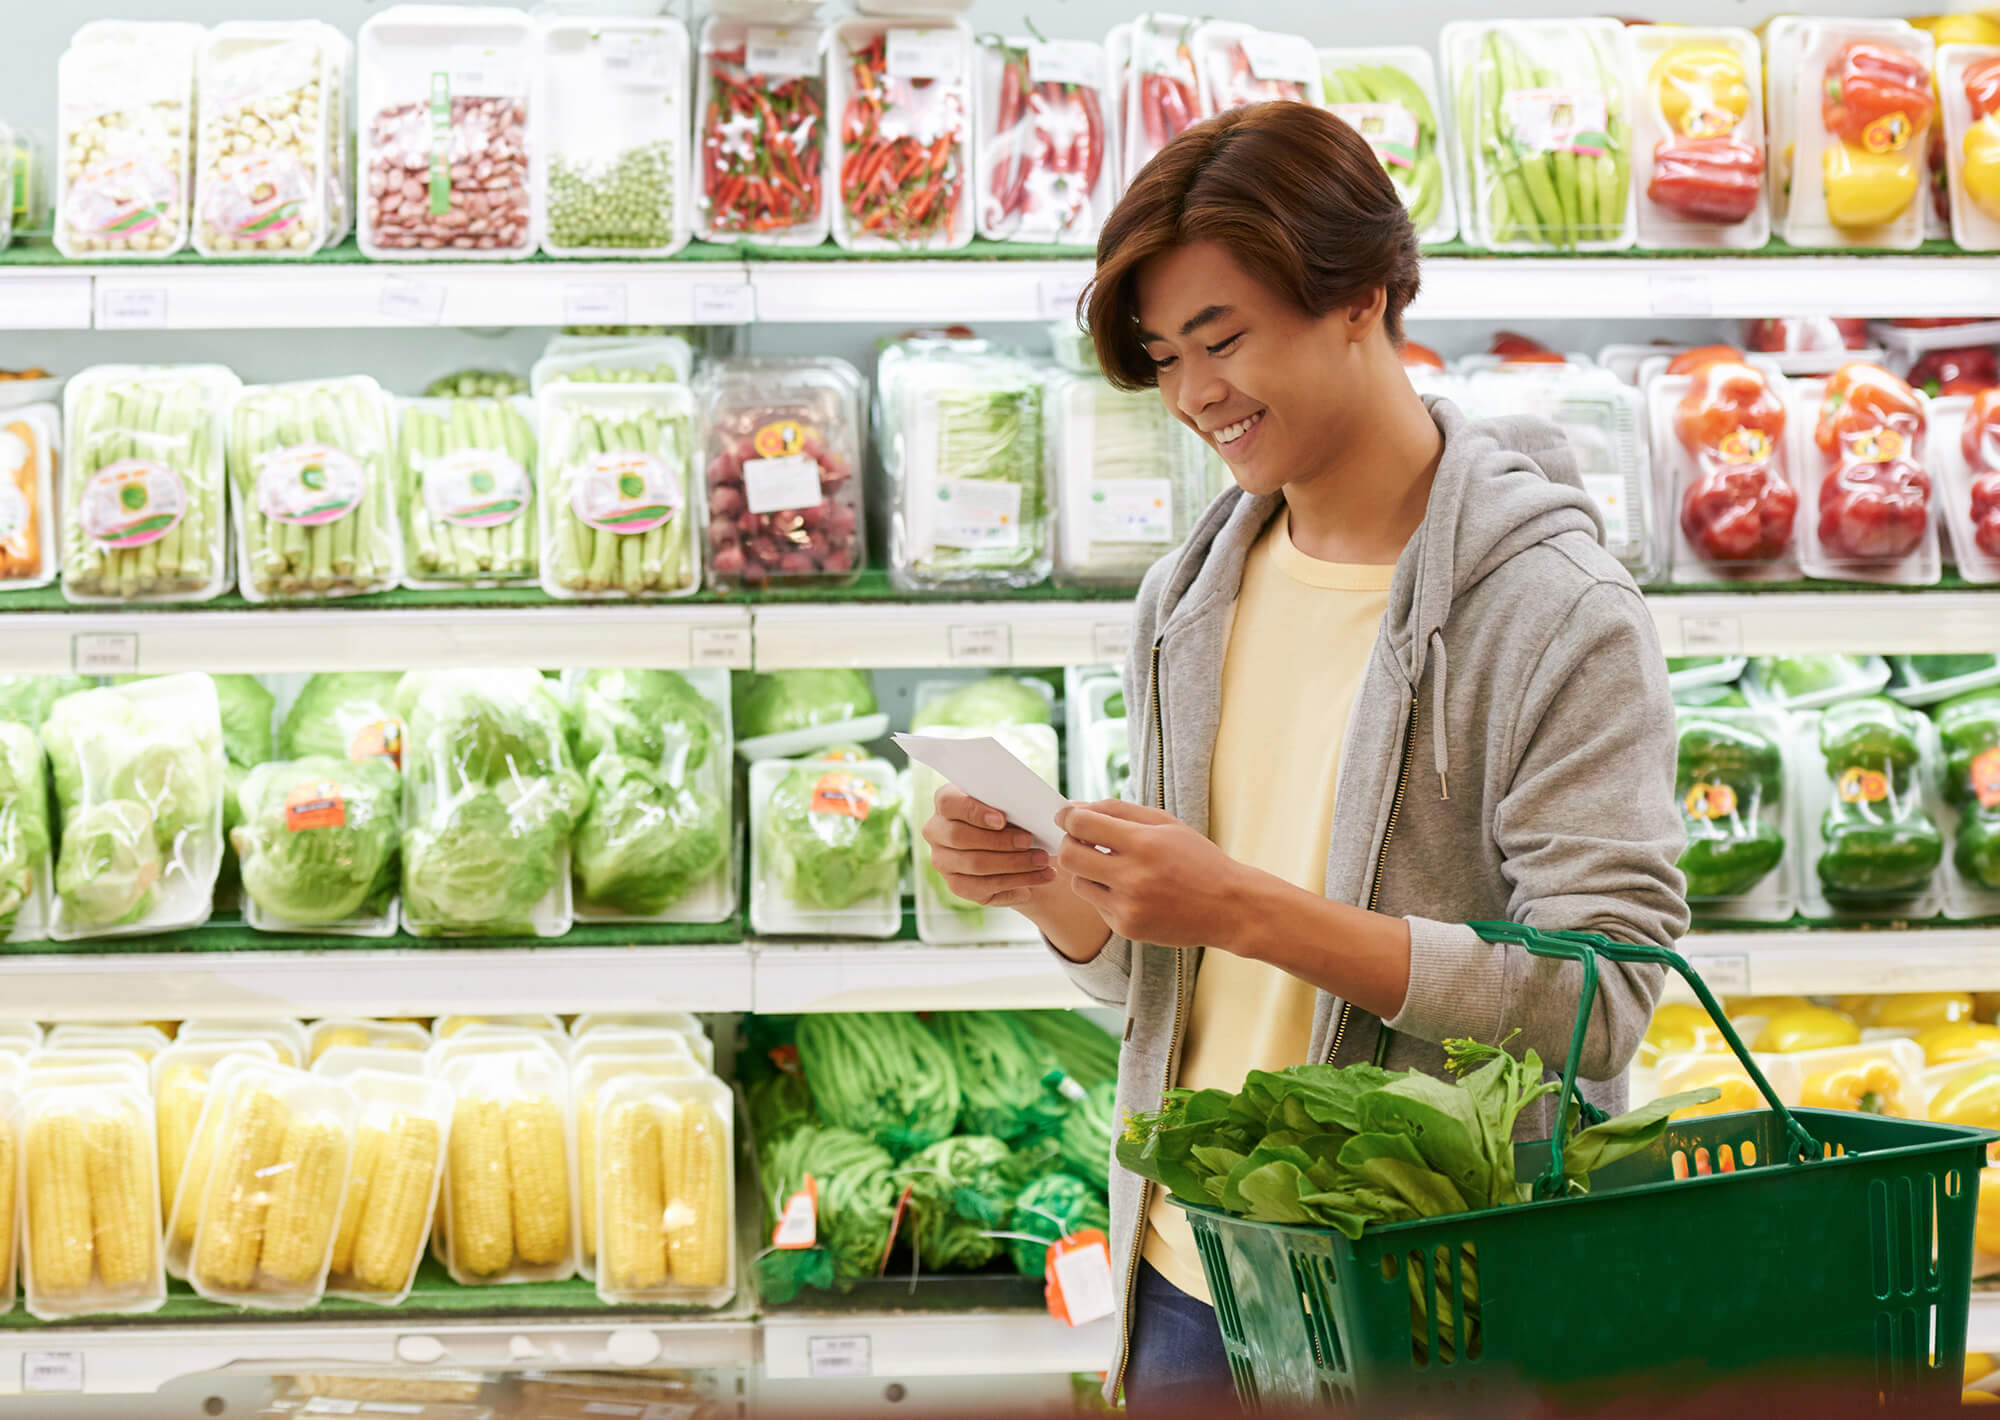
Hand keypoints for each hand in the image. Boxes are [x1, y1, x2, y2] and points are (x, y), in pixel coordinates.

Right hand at [921, 785, 1056, 907]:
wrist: (1015, 846)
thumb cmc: (1012, 817)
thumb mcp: (1011, 805)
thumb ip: (1011, 804)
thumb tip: (1027, 811)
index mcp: (945, 802)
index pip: (949, 803)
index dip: (974, 812)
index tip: (1002, 820)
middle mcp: (936, 831)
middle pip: (960, 837)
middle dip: (999, 841)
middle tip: (1030, 842)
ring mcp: (943, 860)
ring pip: (974, 865)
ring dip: (1013, 864)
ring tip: (1042, 862)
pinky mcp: (956, 885)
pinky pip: (982, 888)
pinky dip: (1012, 885)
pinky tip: (1034, 884)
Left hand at [1054, 800, 1248, 949]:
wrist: (1230, 907)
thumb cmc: (1198, 859)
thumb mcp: (1165, 824)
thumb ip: (1118, 811)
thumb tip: (1074, 808)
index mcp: (1144, 844)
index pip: (1081, 823)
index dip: (1068, 816)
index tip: (1067, 816)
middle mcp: (1133, 877)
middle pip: (1068, 855)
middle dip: (1069, 843)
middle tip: (1083, 840)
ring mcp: (1128, 907)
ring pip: (1077, 883)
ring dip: (1086, 871)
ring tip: (1112, 867)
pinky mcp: (1127, 928)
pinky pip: (1096, 905)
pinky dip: (1106, 894)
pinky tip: (1132, 891)